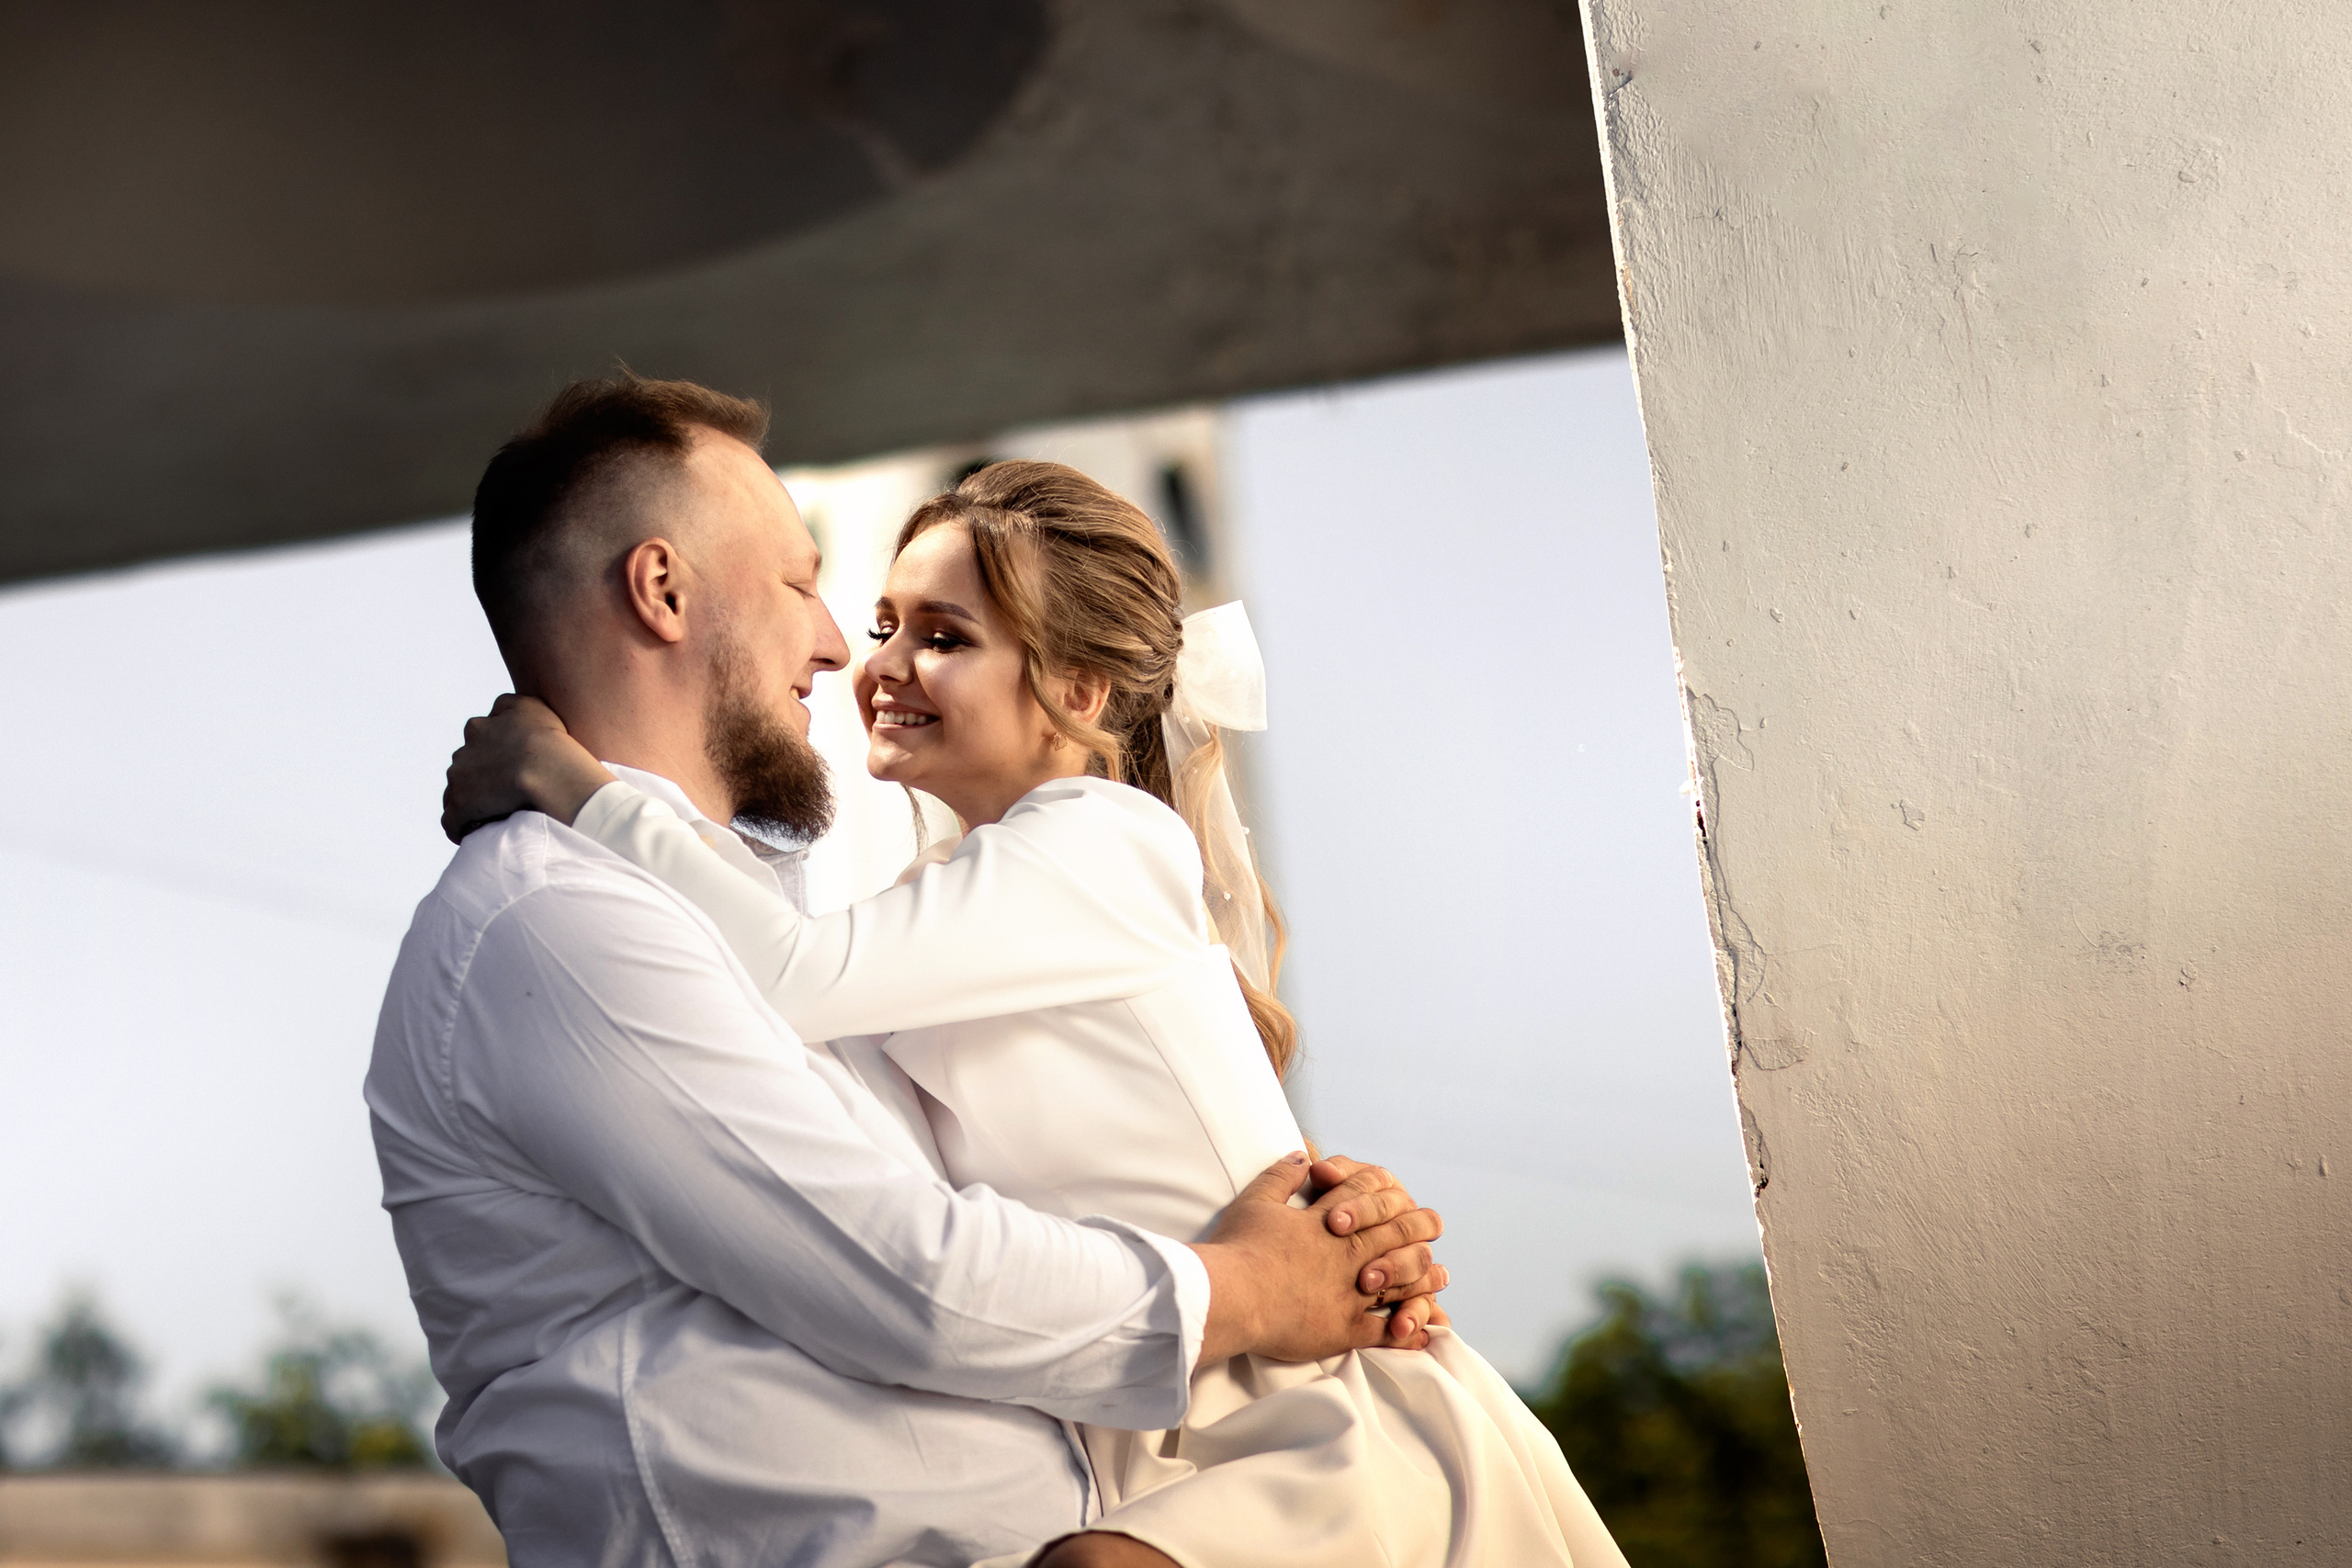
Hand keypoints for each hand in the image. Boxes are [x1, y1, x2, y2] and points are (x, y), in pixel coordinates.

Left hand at [441, 694, 613, 843]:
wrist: (549, 770)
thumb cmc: (549, 741)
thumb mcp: (531, 706)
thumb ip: (508, 706)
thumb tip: (496, 713)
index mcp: (478, 728)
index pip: (475, 741)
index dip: (489, 755)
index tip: (506, 768)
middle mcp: (463, 751)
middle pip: (463, 768)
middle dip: (478, 780)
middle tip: (503, 793)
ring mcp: (459, 779)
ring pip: (454, 794)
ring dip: (469, 804)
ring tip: (490, 816)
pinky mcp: (462, 806)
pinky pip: (452, 822)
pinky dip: (460, 828)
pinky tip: (473, 834)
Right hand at [1190, 1152, 1446, 1363]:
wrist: (1231, 1295)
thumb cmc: (1239, 1248)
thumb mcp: (1257, 1201)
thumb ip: (1282, 1176)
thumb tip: (1302, 1155)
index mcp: (1328, 1222)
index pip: (1367, 1197)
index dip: (1387, 1193)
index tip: (1402, 1193)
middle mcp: (1347, 1254)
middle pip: (1395, 1234)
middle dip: (1418, 1227)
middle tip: (1436, 1226)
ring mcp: (1350, 1292)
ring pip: (1400, 1280)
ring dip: (1422, 1276)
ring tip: (1441, 1276)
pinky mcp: (1343, 1328)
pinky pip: (1384, 1331)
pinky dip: (1405, 1332)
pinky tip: (1420, 1332)